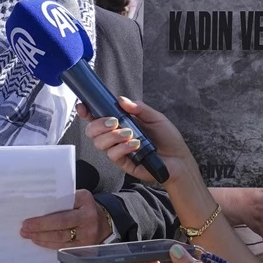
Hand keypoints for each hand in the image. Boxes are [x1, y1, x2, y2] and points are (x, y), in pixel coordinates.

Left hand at [20, 189, 110, 248]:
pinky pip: (63, 247)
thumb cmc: (84, 208)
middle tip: (24, 228)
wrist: (105, 223)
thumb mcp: (78, 198)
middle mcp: (88, 217)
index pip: (62, 207)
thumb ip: (62, 200)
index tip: (28, 219)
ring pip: (60, 238)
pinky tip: (38, 241)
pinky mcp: (84, 247)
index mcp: (85, 200)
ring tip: (28, 235)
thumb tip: (37, 206)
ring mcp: (88, 234)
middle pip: (60, 224)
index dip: (44, 216)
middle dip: (40, 227)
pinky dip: (49, 244)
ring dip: (41, 237)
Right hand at [78, 97, 198, 185]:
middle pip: (91, 131)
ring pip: (99, 143)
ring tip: (129, 134)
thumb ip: (138, 108)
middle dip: (98, 124)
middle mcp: (115, 136)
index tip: (84, 107)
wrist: (178, 160)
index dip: (87, 111)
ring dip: (112, 136)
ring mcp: (117, 150)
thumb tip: (121, 100)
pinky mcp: (122, 162)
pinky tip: (135, 144)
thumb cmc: (167, 138)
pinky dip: (122, 147)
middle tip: (113, 121)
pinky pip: (112, 154)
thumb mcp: (155, 117)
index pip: (97, 116)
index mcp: (120, 123)